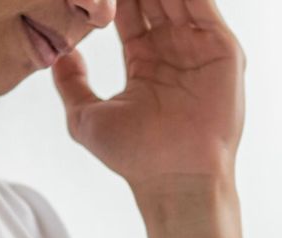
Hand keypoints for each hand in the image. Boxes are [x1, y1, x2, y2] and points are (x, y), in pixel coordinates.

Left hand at [51, 0, 244, 190]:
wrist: (174, 176)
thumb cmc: (135, 157)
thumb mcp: (86, 117)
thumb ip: (72, 83)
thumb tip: (59, 54)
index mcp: (145, 61)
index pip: (129, 10)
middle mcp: (174, 50)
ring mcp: (200, 48)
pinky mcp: (223, 50)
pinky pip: (205, 5)